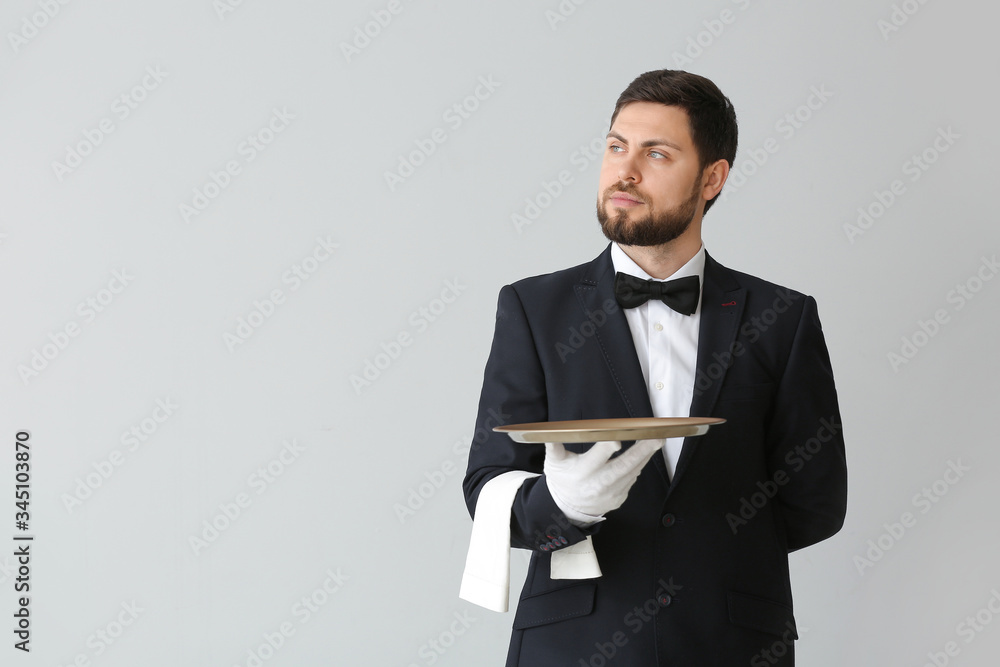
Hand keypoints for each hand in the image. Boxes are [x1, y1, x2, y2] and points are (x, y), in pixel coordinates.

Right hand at [543, 439, 664, 522]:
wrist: (567, 510)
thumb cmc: (561, 480)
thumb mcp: (553, 463)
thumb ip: (553, 445)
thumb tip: (549, 430)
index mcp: (582, 472)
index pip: (596, 458)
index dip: (606, 449)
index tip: (616, 439)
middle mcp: (599, 484)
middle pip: (624, 466)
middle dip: (642, 451)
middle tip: (656, 437)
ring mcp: (612, 493)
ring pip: (633, 471)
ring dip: (645, 456)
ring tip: (656, 440)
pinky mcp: (620, 498)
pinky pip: (632, 479)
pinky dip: (638, 466)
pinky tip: (643, 455)